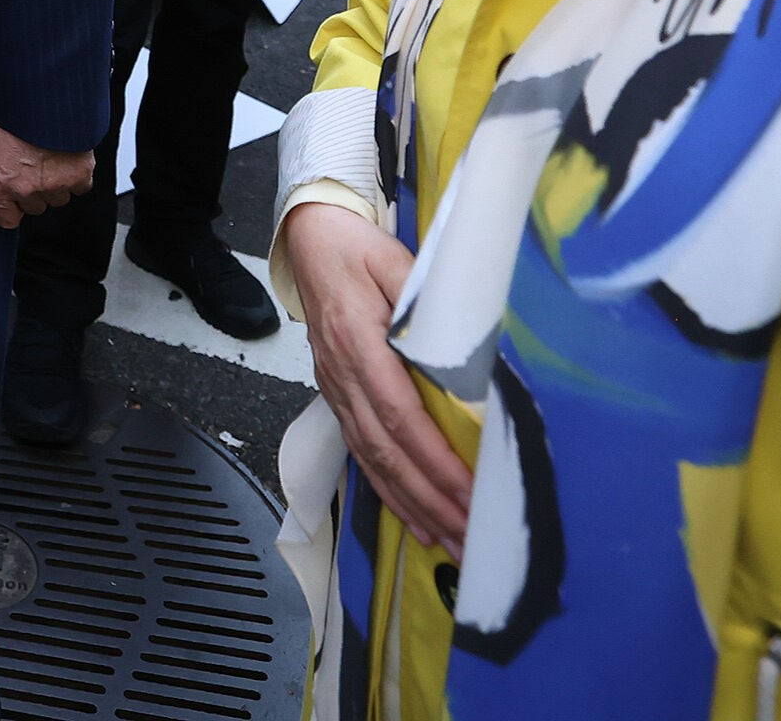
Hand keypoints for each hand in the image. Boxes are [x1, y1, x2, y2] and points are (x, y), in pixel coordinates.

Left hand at [0, 120, 94, 228]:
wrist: (34, 93)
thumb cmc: (7, 111)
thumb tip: (4, 178)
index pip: (6, 219)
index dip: (12, 209)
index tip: (13, 203)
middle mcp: (26, 188)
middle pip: (36, 207)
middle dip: (36, 189)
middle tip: (35, 164)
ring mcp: (54, 183)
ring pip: (60, 198)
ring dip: (58, 182)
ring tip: (51, 156)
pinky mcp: (78, 174)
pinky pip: (81, 187)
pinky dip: (78, 174)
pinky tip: (69, 157)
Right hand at [286, 201, 472, 556]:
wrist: (310, 240)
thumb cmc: (353, 247)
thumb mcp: (395, 259)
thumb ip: (426, 298)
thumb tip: (466, 343)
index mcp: (358, 341)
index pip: (400, 415)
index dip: (434, 460)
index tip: (469, 491)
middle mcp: (342, 374)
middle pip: (386, 451)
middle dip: (430, 499)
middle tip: (470, 534)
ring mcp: (335, 387)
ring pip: (372, 460)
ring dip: (412, 505)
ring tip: (450, 540)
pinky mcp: (337, 394)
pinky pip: (361, 451)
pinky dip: (387, 490)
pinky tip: (413, 516)